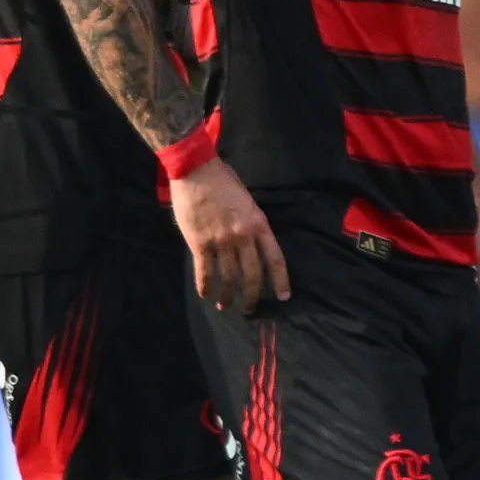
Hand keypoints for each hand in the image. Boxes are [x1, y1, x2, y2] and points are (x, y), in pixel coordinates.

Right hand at [167, 153, 288, 314]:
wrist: (196, 170)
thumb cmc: (223, 181)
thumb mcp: (248, 201)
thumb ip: (251, 223)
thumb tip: (251, 243)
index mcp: (258, 224)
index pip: (275, 259)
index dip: (280, 281)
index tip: (284, 297)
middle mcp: (242, 236)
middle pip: (252, 275)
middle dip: (252, 296)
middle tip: (250, 309)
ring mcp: (220, 241)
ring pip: (228, 278)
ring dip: (227, 296)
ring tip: (225, 306)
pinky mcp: (200, 243)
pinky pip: (204, 271)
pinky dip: (205, 286)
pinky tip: (205, 294)